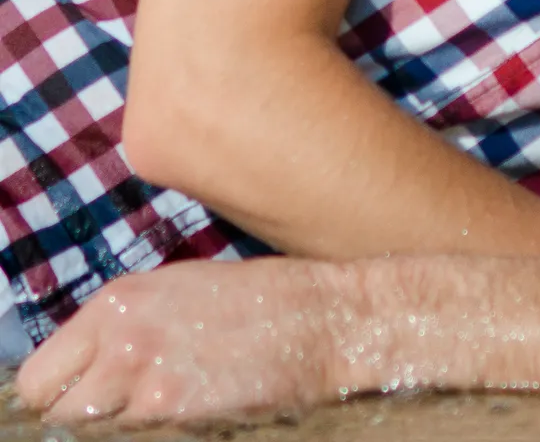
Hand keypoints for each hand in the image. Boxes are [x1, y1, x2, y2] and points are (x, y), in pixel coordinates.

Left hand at [16, 259, 346, 423]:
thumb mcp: (178, 291)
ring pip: (94, 434)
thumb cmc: (260, 300)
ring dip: (119, 426)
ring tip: (159, 410)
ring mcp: (147, 384)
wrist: (323, 320)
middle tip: (119, 412)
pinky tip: (184, 417)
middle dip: (81, 420)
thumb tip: (87, 366)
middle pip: (57, 414)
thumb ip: (124, 325)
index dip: (57, 397)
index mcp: (118, 303)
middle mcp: (121, 341)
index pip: (39, 378)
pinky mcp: (175, 418)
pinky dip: (151, 433)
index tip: (80, 401)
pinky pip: (135, 440)